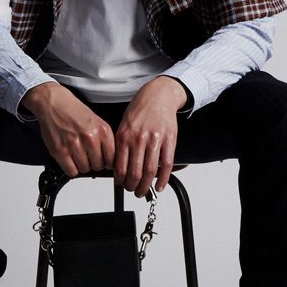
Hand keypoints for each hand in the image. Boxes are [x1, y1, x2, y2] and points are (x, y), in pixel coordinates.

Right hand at [22, 82, 115, 177]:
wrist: (53, 103)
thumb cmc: (74, 111)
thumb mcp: (97, 121)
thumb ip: (105, 140)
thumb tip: (111, 160)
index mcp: (102, 130)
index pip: (112, 159)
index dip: (107, 162)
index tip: (103, 160)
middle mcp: (90, 138)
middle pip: (99, 166)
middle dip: (94, 163)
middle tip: (87, 155)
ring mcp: (74, 145)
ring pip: (85, 169)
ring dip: (81, 164)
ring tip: (77, 153)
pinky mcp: (60, 151)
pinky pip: (71, 171)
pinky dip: (71, 168)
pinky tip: (70, 158)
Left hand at [114, 76, 186, 196]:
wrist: (158, 95)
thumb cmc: (140, 110)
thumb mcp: (123, 125)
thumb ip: (121, 145)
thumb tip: (118, 167)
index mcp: (124, 136)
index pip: (120, 167)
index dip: (120, 181)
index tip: (121, 184)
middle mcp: (138, 138)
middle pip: (135, 173)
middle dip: (132, 187)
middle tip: (132, 191)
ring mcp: (155, 139)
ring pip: (150, 171)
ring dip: (146, 186)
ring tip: (143, 191)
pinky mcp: (169, 140)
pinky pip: (167, 164)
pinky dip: (164, 179)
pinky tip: (160, 186)